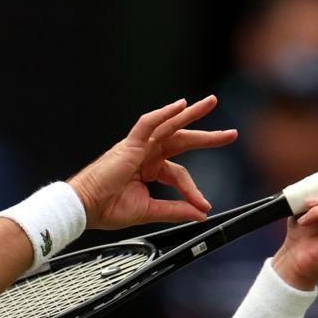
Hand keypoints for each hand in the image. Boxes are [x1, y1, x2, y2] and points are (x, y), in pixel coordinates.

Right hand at [68, 96, 236, 229]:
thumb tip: (199, 214)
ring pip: (169, 125)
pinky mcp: (130, 144)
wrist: (86, 207)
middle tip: (230, 134)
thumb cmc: (108, 208)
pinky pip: (149, 123)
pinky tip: (181, 105)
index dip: (192, 190)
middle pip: (181, 141)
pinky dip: (165, 113)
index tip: (202, 206)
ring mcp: (138, 147)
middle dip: (207, 137)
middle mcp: (146, 155)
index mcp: (149, 170)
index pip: (179, 174)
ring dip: (191, 114)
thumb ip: (175, 210)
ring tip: (211, 104)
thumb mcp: (149, 210)